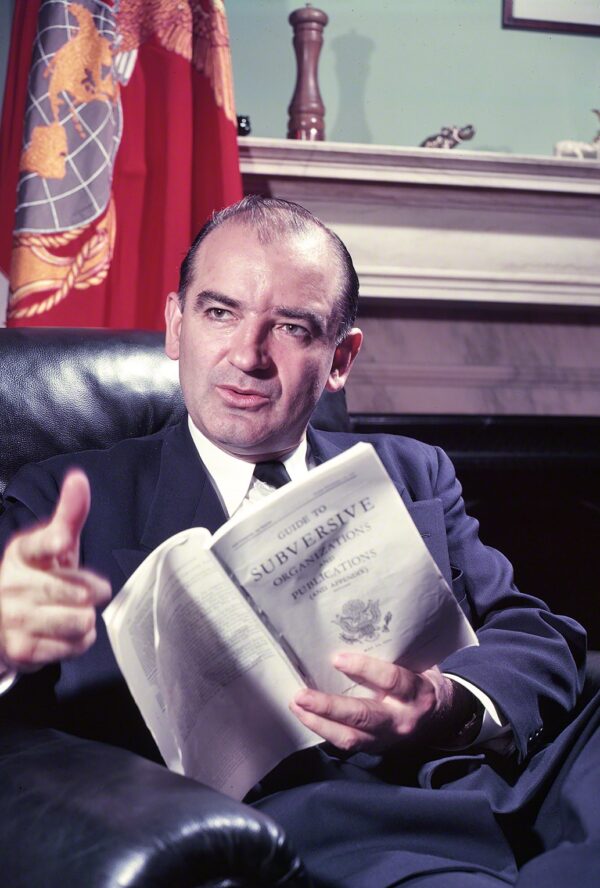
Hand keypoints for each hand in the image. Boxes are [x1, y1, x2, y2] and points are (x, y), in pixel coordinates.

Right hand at [0, 469, 110, 671]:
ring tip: (74, 612)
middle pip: (74, 590)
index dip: (54, 541)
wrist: (3, 620)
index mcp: (22, 552)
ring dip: (86, 618)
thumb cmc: (37, 575)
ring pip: (78, 620)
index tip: (63, 540)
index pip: (39, 545)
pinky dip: (80, 641)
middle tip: (90, 591)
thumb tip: (78, 478)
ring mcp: (15, 618)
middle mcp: (13, 584)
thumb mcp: (52, 544)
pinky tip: (67, 632)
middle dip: (92, 591)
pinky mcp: (23, 649)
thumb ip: (69, 514)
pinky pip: (73, 645)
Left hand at [290, 651, 459, 754]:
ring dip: (319, 722)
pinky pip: (347, 743)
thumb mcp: (417, 664)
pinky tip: (305, 716)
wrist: (444, 717)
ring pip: (350, 737)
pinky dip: (324, 729)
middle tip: (301, 695)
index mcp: (417, 692)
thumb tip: (354, 631)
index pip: (391, 680)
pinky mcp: (375, 749)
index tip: (337, 658)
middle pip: (363, 716)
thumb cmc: (423, 680)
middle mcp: (402, 719)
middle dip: (329, 707)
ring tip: (296, 705)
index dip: (364, 669)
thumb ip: (393, 655)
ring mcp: (388, 739)